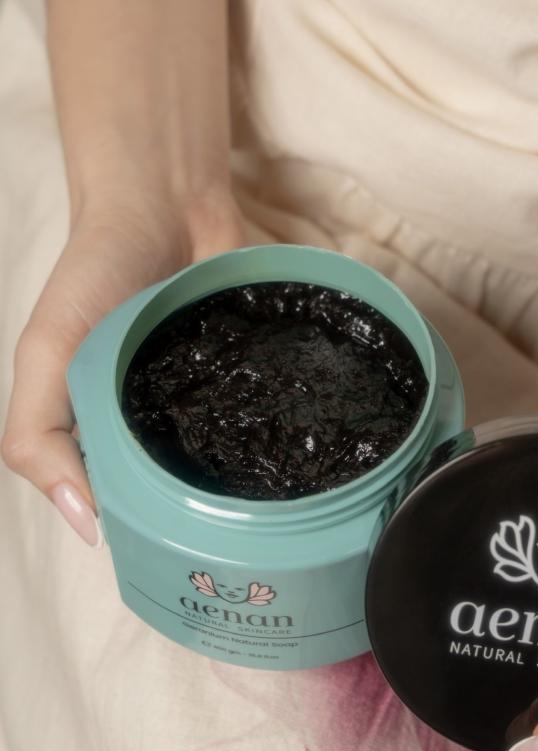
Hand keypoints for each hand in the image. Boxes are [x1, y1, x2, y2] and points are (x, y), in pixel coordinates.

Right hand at [1, 186, 243, 544]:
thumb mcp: (45, 354)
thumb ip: (37, 435)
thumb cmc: (94, 274)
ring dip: (238, 478)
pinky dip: (270, 431)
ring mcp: (209, 401)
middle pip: (182, 487)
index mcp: (104, 430)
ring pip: (227, 463)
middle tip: (224, 530)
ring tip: (259, 501)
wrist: (163, 203)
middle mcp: (159, 422)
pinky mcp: (251, 376)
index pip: (122, 502)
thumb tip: (82, 524)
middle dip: (197, 510)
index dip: (139, 527)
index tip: (167, 547)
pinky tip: (287, 451)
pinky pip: (264, 417)